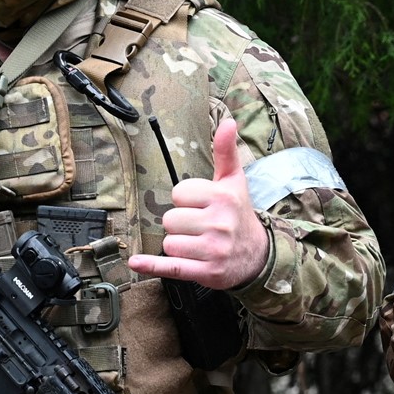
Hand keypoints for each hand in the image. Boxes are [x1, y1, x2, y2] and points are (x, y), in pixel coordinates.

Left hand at [128, 117, 272, 289]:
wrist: (257, 255)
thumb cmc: (239, 214)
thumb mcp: (234, 181)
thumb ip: (226, 151)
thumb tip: (228, 121)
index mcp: (223, 197)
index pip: (179, 193)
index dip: (186, 200)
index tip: (201, 206)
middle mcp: (220, 223)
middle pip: (171, 219)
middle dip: (180, 224)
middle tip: (199, 227)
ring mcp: (213, 249)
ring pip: (169, 242)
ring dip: (177, 244)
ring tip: (196, 243)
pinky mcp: (207, 271)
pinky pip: (171, 266)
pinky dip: (151, 265)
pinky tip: (136, 262)